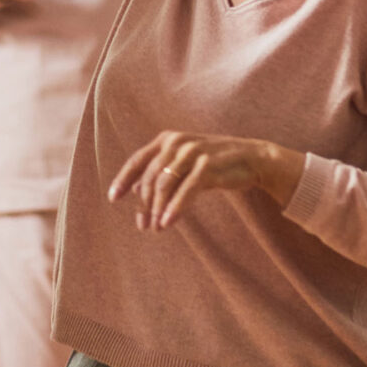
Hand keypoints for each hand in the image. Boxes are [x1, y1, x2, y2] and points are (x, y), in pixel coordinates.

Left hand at [107, 130, 304, 230]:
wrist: (253, 158)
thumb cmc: (216, 163)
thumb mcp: (185, 165)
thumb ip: (162, 174)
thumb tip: (137, 192)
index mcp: (168, 139)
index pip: (137, 160)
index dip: (123, 179)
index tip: (113, 199)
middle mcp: (177, 142)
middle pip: (150, 177)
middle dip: (144, 204)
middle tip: (144, 226)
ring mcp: (193, 152)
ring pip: (165, 184)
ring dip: (157, 209)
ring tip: (156, 228)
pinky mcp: (209, 165)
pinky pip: (186, 190)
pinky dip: (175, 207)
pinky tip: (168, 222)